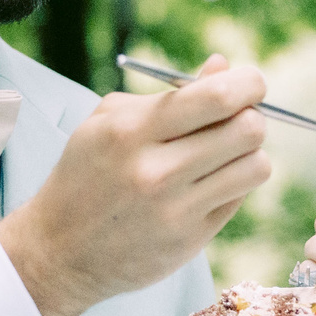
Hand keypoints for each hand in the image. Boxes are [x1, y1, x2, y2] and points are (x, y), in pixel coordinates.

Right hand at [0, 55, 269, 315]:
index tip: (249, 83)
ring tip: (224, 152)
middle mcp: (156, 171)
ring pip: (256, 166)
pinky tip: (206, 181)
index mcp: (132, 131)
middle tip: (238, 117)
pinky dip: (233, 183)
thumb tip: (224, 66)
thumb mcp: (109, 120)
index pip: (217, 97)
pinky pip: (239, 197)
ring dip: (249, 153)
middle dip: (252, 115)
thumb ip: (170, 92)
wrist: (59, 250)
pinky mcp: (190, 240)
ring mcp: (176, 210)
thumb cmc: (87, 173)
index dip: (248, 83)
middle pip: (248, 129)